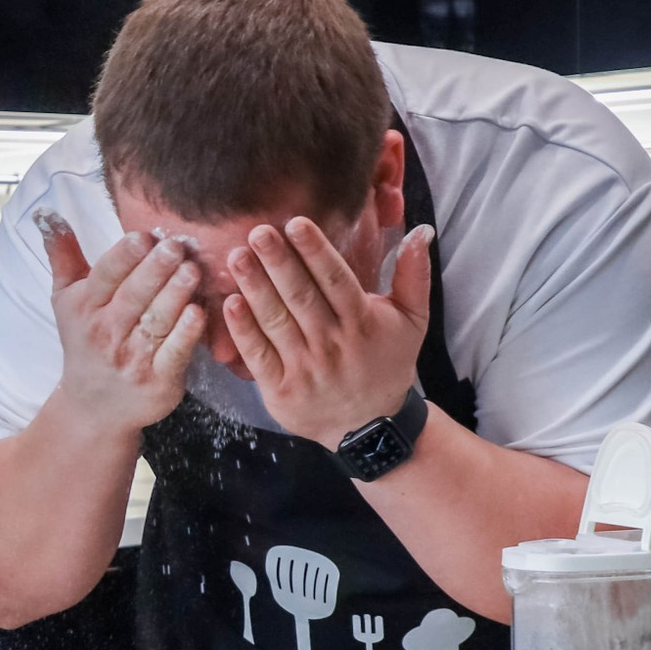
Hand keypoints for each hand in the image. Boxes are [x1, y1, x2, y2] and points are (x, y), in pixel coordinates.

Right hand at [36, 209, 205, 435]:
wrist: (94, 406)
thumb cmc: (85, 341)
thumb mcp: (66, 299)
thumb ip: (62, 256)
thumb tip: (46, 214)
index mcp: (85, 306)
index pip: (105, 275)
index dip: (124, 255)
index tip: (143, 236)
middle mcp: (107, 331)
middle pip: (134, 294)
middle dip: (156, 268)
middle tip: (177, 246)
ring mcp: (133, 357)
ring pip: (157, 319)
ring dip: (176, 294)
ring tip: (193, 271)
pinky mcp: (158, 379)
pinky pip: (174, 352)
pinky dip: (187, 333)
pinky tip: (199, 312)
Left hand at [223, 220, 432, 449]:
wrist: (369, 425)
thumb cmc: (387, 364)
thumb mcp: (413, 321)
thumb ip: (414, 275)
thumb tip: (420, 230)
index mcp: (362, 322)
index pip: (335, 280)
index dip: (315, 251)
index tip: (295, 223)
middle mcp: (332, 344)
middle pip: (301, 297)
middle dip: (278, 262)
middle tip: (258, 231)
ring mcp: (305, 368)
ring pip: (277, 322)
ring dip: (255, 287)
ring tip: (237, 257)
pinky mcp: (281, 390)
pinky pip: (259, 356)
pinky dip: (243, 331)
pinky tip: (230, 304)